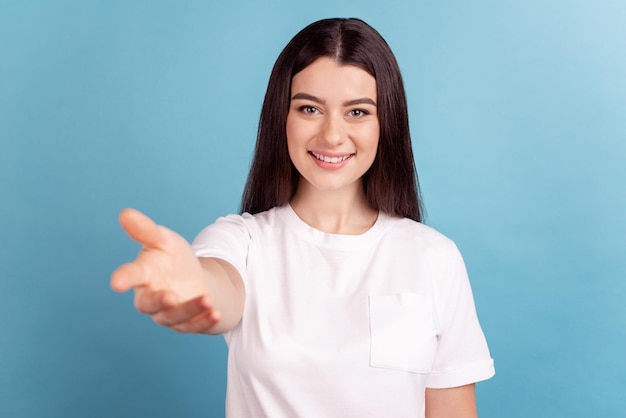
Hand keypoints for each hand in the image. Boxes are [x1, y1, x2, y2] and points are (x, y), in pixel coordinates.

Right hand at [111, 208, 220, 332]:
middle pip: (149, 304)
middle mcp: (150, 297)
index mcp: (142, 275)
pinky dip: (204, 320)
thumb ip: (146, 230)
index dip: (123, 279)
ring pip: (175, 316)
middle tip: (171, 297)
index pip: (130, 276)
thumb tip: (125, 213)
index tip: (116, 283)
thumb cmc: (172, 258)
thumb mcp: (164, 240)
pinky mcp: (185, 323)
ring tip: (207, 300)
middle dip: (160, 301)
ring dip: (191, 309)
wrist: (193, 279)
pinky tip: (216, 313)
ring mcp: (166, 314)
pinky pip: (194, 325)